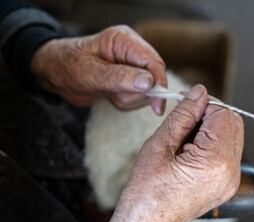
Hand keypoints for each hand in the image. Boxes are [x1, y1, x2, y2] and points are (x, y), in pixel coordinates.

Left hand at [31, 25, 166, 114]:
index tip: (157, 106)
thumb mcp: (90, 73)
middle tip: (114, 95)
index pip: (153, 62)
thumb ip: (120, 77)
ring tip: (107, 92)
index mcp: (124, 41)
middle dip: (137, 94)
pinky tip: (109, 95)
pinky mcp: (129, 80)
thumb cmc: (65, 66)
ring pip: (146, 91)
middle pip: (153, 78)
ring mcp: (131, 66)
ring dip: (128, 99)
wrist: (53, 74)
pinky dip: (124, 102)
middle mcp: (131, 52)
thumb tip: (148, 82)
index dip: (158, 84)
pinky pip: (138, 98)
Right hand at [103, 85, 243, 221]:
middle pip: (233, 123)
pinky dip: (213, 142)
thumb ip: (184, 114)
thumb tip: (198, 92)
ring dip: (212, 127)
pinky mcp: (228, 184)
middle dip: (211, 113)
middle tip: (186, 116)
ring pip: (232, 136)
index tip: (187, 102)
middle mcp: (231, 171)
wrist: (148, 221)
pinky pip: (228, 152)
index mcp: (215, 160)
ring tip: (186, 136)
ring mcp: (232, 180)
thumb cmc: (147, 189)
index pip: (223, 114)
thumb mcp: (160, 144)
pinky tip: (192, 148)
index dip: (205, 103)